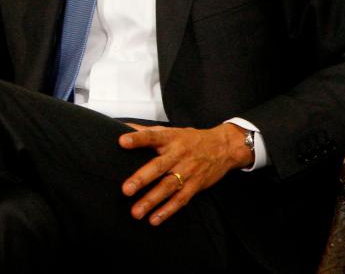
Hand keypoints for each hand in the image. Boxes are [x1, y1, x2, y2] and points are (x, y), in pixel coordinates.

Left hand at [118, 123, 253, 225]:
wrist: (224, 147)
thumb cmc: (191, 139)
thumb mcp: (170, 131)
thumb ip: (146, 131)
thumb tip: (121, 126)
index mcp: (170, 139)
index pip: (151, 136)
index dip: (137, 138)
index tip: (122, 141)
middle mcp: (178, 155)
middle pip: (158, 167)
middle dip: (141, 179)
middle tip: (126, 190)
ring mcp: (187, 171)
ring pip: (168, 187)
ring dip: (152, 201)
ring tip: (136, 212)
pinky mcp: (195, 185)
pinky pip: (181, 199)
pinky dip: (168, 210)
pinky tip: (154, 219)